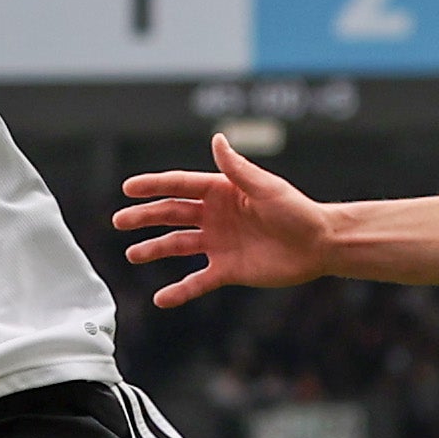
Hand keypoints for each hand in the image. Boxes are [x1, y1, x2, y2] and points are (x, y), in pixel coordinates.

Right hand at [114, 134, 338, 307]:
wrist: (319, 244)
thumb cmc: (297, 211)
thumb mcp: (266, 187)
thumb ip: (237, 168)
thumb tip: (217, 139)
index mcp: (222, 191)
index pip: (180, 186)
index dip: (154, 186)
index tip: (128, 188)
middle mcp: (216, 216)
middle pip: (172, 214)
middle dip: (145, 216)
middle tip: (119, 221)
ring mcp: (219, 243)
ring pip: (178, 245)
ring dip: (155, 249)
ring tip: (132, 254)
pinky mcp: (228, 269)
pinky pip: (198, 281)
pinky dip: (179, 291)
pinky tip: (161, 298)